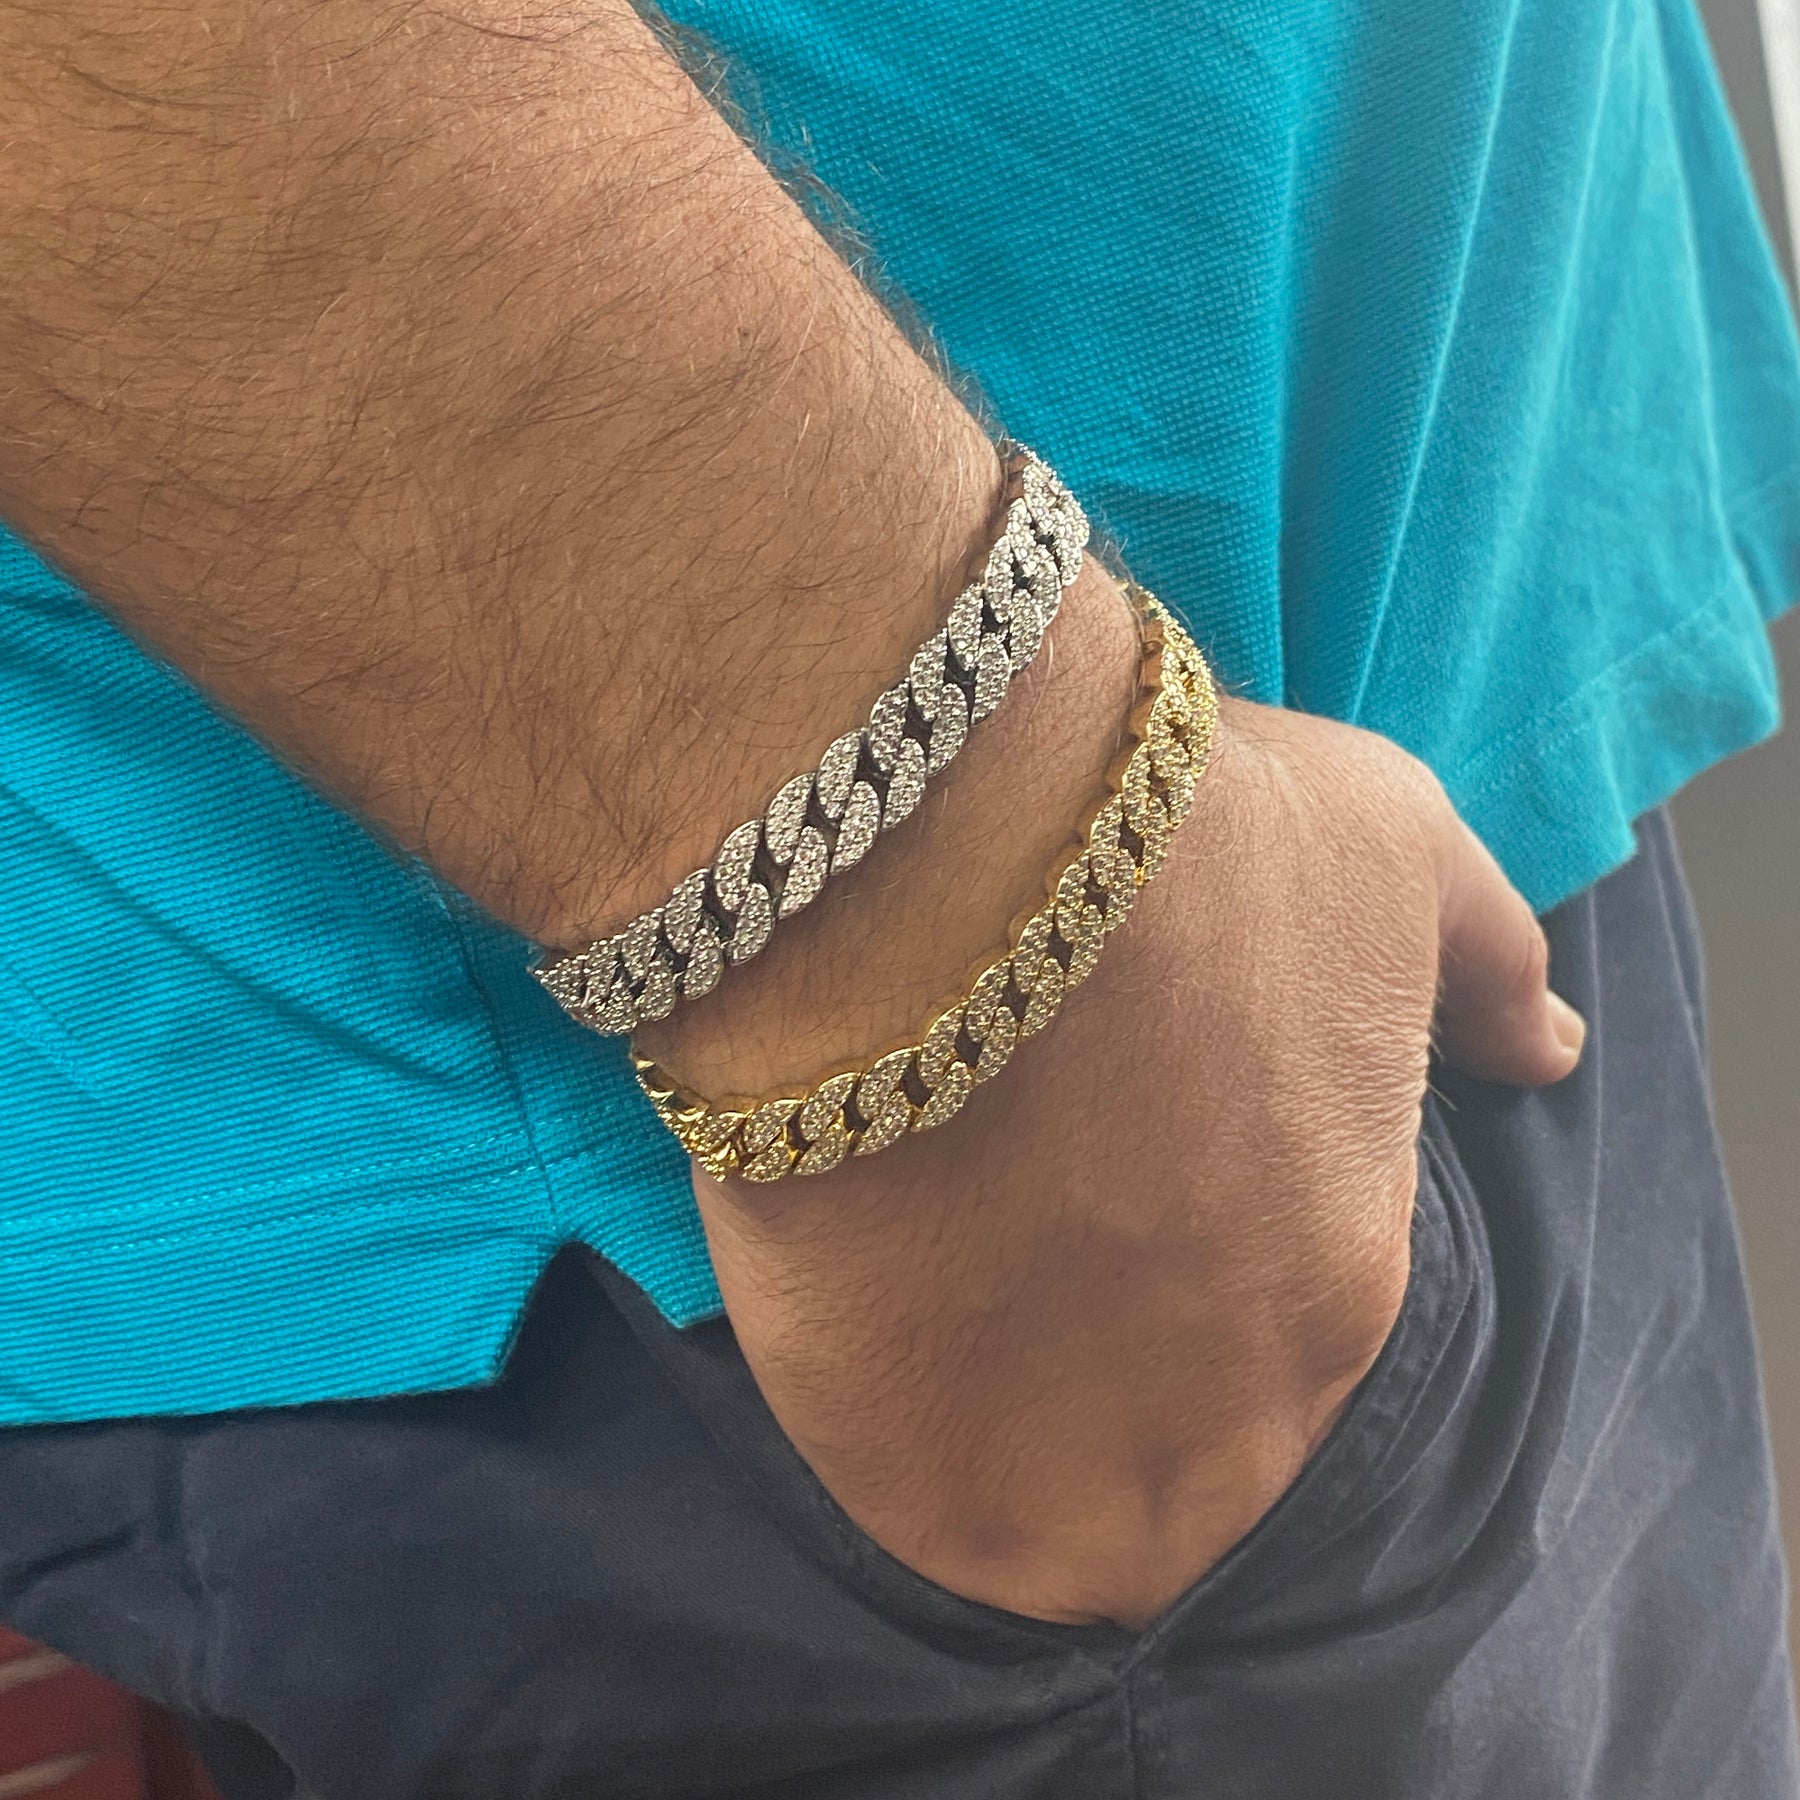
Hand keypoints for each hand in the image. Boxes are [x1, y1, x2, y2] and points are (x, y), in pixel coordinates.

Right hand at [668, 657, 1582, 1629]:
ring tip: (930, 1298)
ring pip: (1036, 1514)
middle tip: (1021, 1271)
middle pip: (1176, 1474)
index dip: (1207, 1302)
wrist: (947, 858)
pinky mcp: (891, 1452)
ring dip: (994, 1432)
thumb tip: (1550, 1047)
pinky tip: (857, 1293)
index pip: (1292, 1371)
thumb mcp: (1395, 847)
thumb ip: (1486, 964)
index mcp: (1342, 1289)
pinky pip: (898, 1482)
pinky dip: (881, 1413)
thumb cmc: (1190, 845)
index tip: (1129, 1225)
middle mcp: (1218, 1420)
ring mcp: (1048, 1458)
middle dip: (1112, 1399)